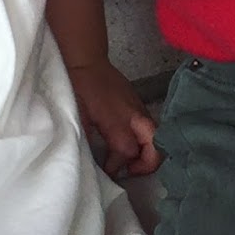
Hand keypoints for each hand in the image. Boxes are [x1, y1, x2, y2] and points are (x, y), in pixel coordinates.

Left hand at [68, 62, 160, 177]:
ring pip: (156, 137)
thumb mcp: (78, 117)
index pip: (126, 152)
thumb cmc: (80, 88)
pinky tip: (127, 144)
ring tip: (128, 161)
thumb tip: (91, 162)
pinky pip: (149, 127)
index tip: (105, 172)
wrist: (87, 62)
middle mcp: (134, 116)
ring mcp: (139, 108)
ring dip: (147, 154)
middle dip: (146, 164)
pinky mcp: (138, 103)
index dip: (116, 168)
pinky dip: (145, 141)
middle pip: (155, 146)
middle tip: (129, 171)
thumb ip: (88, 141)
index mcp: (117, 121)